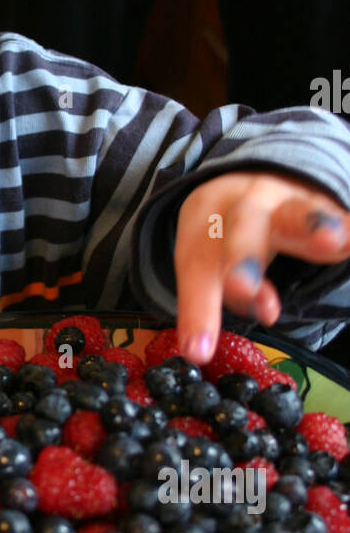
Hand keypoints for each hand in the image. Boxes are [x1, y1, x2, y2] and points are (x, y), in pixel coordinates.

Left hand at [174, 173, 349, 362]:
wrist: (253, 181)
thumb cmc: (224, 235)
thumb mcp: (205, 261)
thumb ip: (209, 302)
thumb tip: (201, 351)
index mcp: (205, 217)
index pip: (198, 266)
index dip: (197, 310)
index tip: (197, 351)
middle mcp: (245, 203)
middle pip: (241, 230)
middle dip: (243, 261)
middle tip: (241, 290)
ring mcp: (287, 201)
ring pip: (296, 214)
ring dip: (312, 227)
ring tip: (331, 241)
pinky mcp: (322, 206)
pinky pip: (338, 217)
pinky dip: (348, 227)